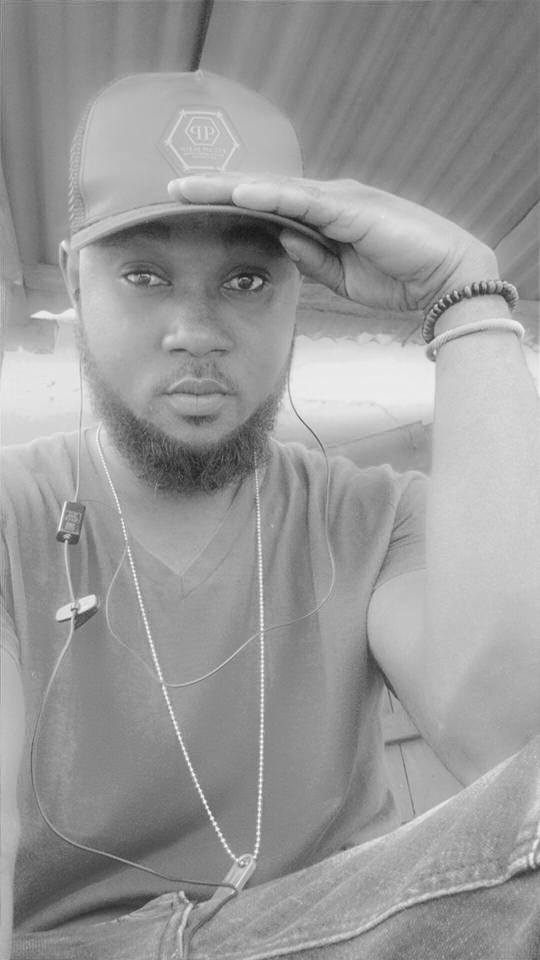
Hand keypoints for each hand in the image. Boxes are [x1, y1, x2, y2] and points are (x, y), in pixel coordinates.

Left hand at [168, 174, 498, 312]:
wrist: (444, 278)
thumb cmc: (396, 276)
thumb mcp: (340, 276)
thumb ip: (309, 257)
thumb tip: (277, 239)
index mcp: (320, 216)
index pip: (264, 206)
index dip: (226, 204)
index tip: (187, 208)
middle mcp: (324, 200)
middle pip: (260, 189)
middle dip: (215, 189)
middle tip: (171, 188)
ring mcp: (338, 200)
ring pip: (275, 188)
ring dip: (231, 187)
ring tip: (191, 187)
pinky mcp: (353, 209)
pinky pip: (305, 200)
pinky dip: (273, 195)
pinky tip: (241, 192)